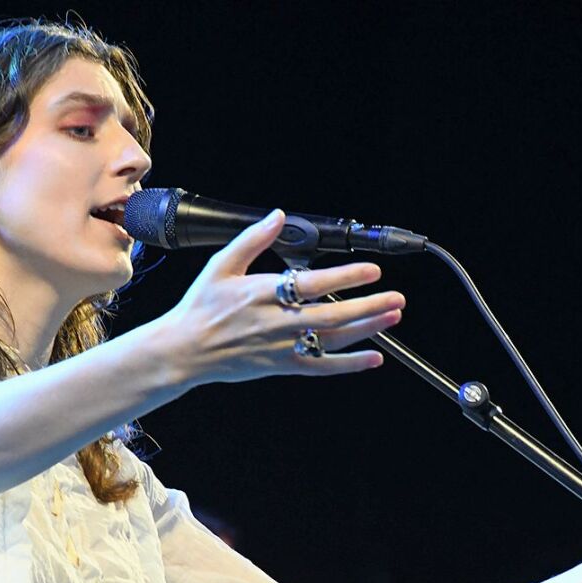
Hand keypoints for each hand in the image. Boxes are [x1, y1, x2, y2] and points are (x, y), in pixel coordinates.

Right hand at [160, 210, 405, 385]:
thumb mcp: (221, 266)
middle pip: (332, 316)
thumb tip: (278, 216)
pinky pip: (322, 367)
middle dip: (369, 306)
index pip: (313, 284)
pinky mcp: (282, 366)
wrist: (185, 350)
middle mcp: (277, 322)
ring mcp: (282, 347)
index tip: (372, 270)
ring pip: (332, 340)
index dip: (346, 277)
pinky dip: (349, 364)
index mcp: (263, 293)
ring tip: (392, 316)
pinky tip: (373, 358)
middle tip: (397, 297)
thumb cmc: (201, 307)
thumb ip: (253, 240)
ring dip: (366, 329)